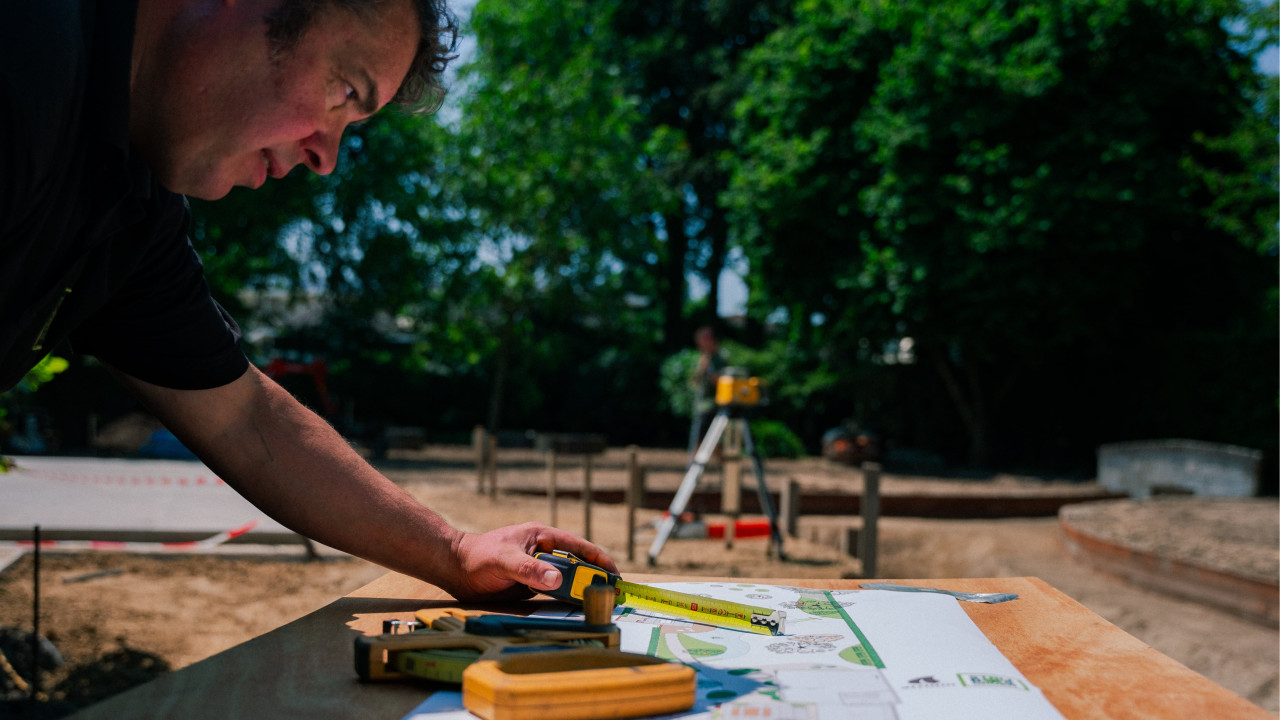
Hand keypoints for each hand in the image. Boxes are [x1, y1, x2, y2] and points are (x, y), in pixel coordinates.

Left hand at [445, 522, 617, 601]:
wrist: (453, 568)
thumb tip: (557, 579)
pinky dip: (564, 600)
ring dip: (580, 590)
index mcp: (541, 536)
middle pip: (575, 565)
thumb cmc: (477, 557)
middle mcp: (543, 551)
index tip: (614, 573)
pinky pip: (552, 592)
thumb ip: (529, 569)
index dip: (598, 559)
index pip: (578, 546)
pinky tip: (575, 609)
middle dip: (594, 577)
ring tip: (599, 604)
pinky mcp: (530, 584)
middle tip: (612, 594)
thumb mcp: (504, 560)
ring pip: (566, 580)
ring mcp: (537, 568)